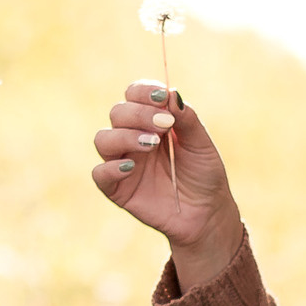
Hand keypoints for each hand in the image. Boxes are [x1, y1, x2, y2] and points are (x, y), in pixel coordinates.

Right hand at [91, 81, 242, 288]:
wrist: (206, 213)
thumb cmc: (204, 175)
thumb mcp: (202, 145)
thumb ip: (187, 120)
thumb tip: (172, 94)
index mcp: (151, 121)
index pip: (134, 95)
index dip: (143, 92)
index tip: (162, 98)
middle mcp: (132, 137)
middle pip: (117, 112)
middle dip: (138, 114)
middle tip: (164, 125)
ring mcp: (122, 162)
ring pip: (103, 139)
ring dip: (125, 136)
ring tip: (152, 144)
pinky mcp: (117, 189)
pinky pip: (100, 174)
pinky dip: (111, 167)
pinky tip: (131, 167)